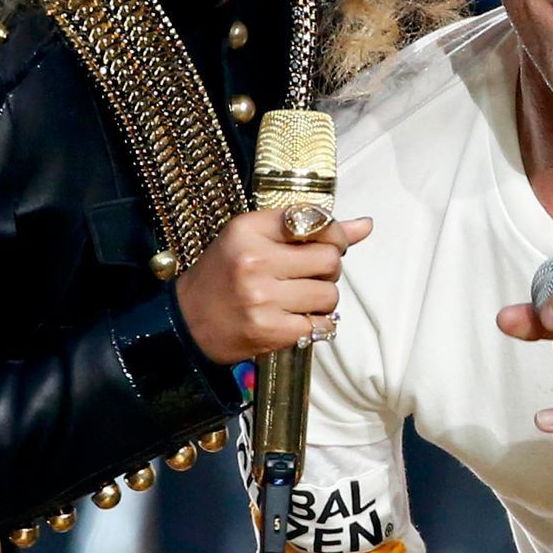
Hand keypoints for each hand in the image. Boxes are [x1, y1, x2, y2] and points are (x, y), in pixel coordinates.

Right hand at [176, 210, 371, 364]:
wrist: (187, 321)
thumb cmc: (223, 274)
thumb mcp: (253, 237)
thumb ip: (309, 227)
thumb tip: (365, 225)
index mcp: (248, 230)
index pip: (316, 221)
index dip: (334, 233)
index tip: (329, 242)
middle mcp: (256, 262)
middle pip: (330, 258)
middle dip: (329, 266)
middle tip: (310, 273)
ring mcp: (263, 299)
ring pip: (329, 294)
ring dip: (323, 297)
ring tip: (299, 297)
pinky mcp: (271, 331)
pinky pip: (321, 325)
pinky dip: (316, 323)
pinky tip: (296, 317)